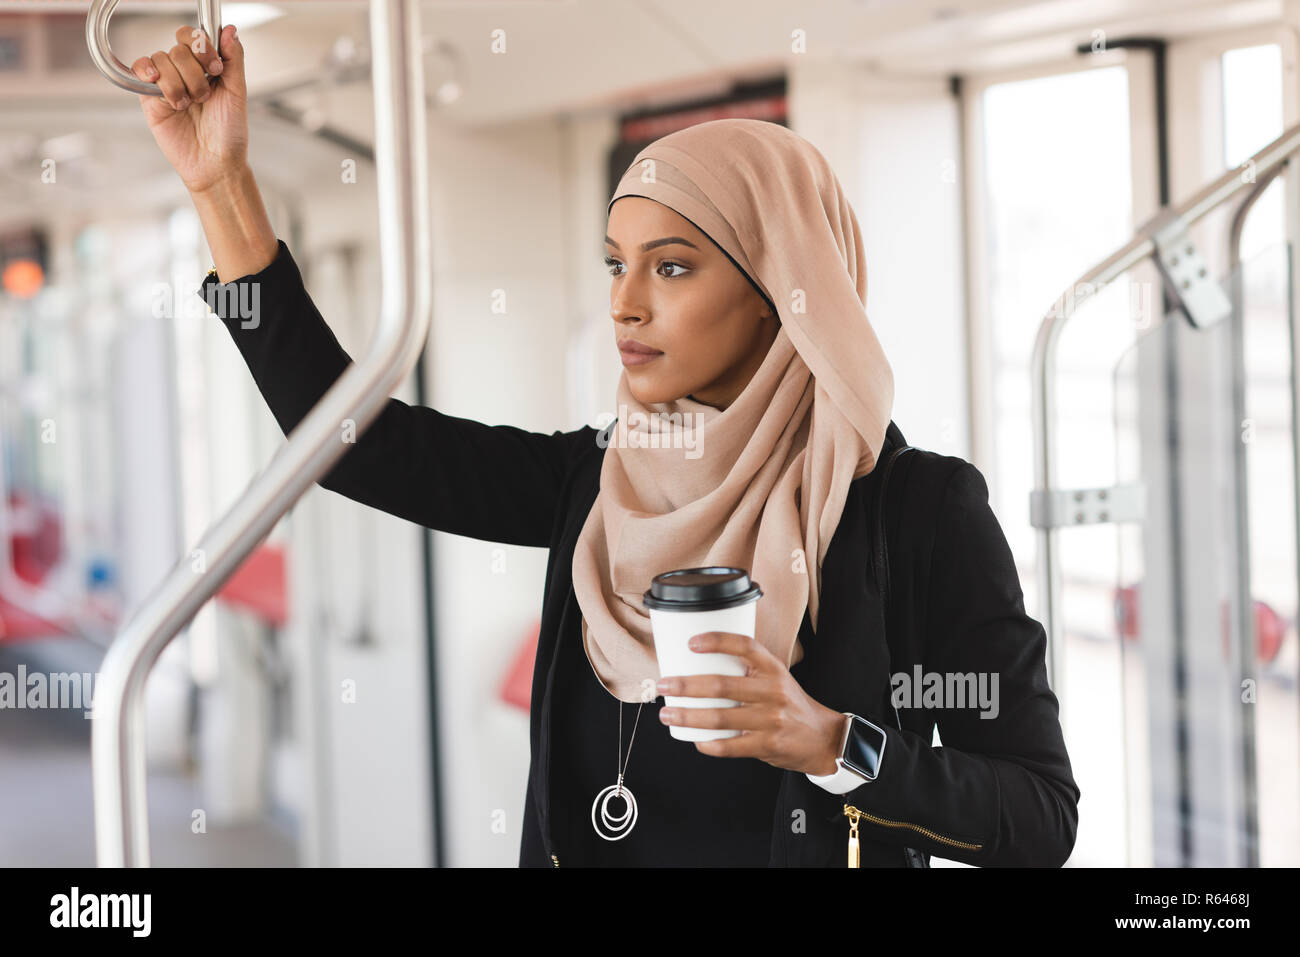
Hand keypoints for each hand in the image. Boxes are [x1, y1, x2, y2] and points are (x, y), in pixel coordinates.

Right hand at [130, 24, 248, 194]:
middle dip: (194, 73)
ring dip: (177, 84)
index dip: (201, 46)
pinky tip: (156, 83)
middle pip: (178, 48)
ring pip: (161, 59)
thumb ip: (234, 59)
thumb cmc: (229, 133)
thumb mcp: (237, 93)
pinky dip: (147, 71)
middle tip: (204, 96)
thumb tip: (230, 30)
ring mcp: (166, 82)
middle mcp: (185, 72)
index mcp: (206, 67)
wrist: (215, 163)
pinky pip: (140, 69)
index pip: (193, 37)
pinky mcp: (149, 96)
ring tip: (188, 105)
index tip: (215, 68)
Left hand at [655, 631, 846, 775]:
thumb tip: (697, 664)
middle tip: (663, 685)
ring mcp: (771, 720)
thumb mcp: (775, 678)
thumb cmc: (788, 704)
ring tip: (667, 713)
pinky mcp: (768, 745)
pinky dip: (708, 745)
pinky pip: (731, 746)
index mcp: (773, 668)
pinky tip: (694, 740)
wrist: (821, 737)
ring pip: (720, 718)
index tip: (691, 643)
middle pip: (722, 685)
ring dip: (688, 716)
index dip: (718, 641)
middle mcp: (773, 691)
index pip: (745, 646)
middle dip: (686, 686)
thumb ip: (746, 671)